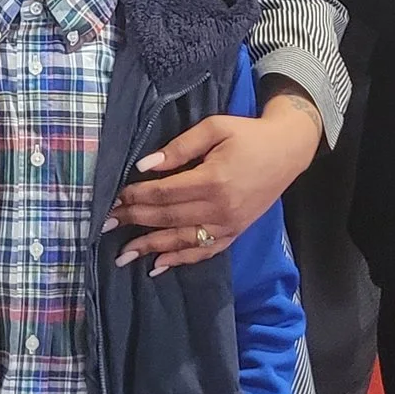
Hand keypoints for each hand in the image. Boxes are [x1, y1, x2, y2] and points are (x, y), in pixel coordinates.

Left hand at [108, 91, 321, 274]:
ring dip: (150, 247)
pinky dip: (180, 260)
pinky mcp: (235, 234)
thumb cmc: (248, 135)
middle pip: (167, 217)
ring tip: (122, 255)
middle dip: (134, 220)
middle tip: (106, 224)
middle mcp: (219, 208)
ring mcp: (228, 225)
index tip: (114, 197)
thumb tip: (146, 166)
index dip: (136, 195)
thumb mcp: (214, 128)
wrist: (288, 151)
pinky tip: (158, 264)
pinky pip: (204, 252)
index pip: (164, 193)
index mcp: (212, 180)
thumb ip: (179, 147)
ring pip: (181, 240)